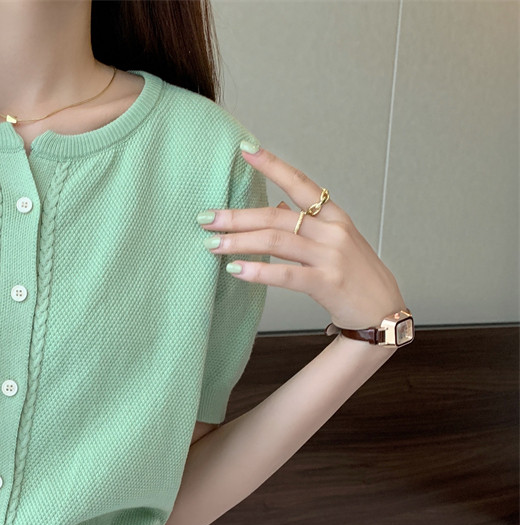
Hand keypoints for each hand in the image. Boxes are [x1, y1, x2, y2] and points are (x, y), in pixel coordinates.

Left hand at [199, 144, 407, 330]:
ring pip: (276, 242)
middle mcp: (332, 231)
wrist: (383, 311)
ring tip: (212, 244)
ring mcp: (330, 256)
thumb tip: (277, 208)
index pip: (299, 182)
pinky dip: (258, 271)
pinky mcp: (327, 283)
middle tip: (206, 218)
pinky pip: (286, 274)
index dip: (272, 165)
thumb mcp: (334, 242)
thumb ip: (306, 225)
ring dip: (239, 242)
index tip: (244, 150)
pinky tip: (236, 270)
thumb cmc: (355, 275)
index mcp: (333, 216)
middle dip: (237, 217)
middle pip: (276, 216)